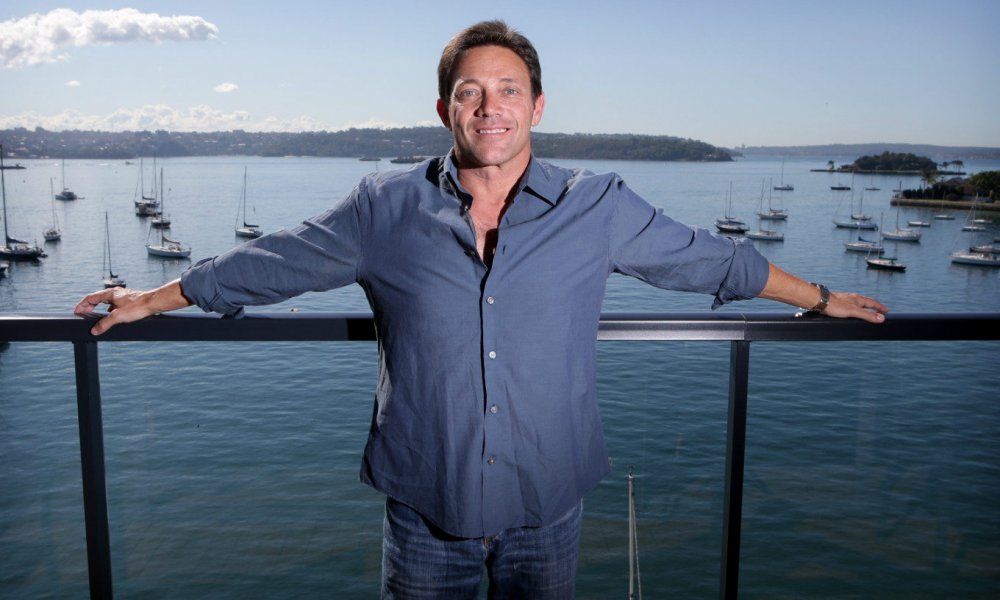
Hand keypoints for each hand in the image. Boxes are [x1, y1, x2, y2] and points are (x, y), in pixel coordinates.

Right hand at [74, 279, 189, 335]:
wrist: (154, 303)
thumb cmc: (138, 307)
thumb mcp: (118, 317)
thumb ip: (105, 324)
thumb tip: (94, 330)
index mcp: (110, 293)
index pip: (90, 298)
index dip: (82, 305)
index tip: (76, 311)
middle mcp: (115, 293)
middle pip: (97, 298)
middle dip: (88, 306)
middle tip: (82, 313)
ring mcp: (122, 297)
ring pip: (106, 301)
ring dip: (98, 308)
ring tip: (93, 315)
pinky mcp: (128, 301)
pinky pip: (114, 305)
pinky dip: (108, 310)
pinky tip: (111, 316)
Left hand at [823, 291, 888, 322]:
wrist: (819, 300)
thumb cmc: (835, 305)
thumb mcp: (853, 312)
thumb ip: (867, 315)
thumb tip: (881, 318)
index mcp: (858, 299)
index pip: (872, 303)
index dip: (880, 307)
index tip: (886, 310)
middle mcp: (852, 298)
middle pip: (866, 301)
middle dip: (873, 306)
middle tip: (879, 310)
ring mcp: (845, 299)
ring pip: (858, 302)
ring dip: (864, 306)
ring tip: (867, 309)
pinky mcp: (838, 301)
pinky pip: (850, 304)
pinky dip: (855, 307)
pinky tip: (850, 308)